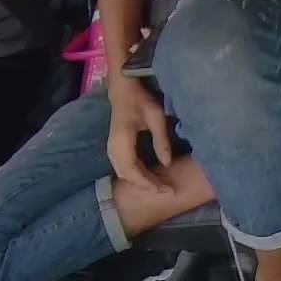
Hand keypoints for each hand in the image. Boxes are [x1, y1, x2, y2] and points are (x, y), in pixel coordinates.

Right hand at [107, 76, 173, 193]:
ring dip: (143, 182)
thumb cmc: (140, 99)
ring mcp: (112, 148)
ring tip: (162, 186)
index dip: (147, 183)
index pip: (132, 170)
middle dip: (148, 186)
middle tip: (168, 191)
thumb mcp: (156, 117)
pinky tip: (152, 178)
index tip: (164, 190)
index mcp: (121, 140)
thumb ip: (161, 140)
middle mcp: (113, 147)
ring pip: (125, 173)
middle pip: (128, 175)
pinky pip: (125, 168)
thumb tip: (167, 164)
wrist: (123, 89)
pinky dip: (138, 176)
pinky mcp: (116, 148)